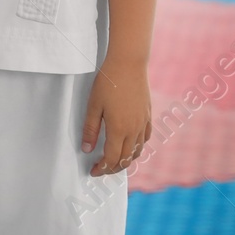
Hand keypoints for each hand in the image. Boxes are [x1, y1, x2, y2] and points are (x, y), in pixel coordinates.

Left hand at [81, 57, 151, 176]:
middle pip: (125, 159)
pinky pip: (145, 139)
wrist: (128, 64)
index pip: (111, 159)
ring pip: (137, 151)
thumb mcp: (93, 106)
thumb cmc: (108, 82)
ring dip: (125, 160)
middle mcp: (133, 130)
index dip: (102, 168)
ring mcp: (143, 123)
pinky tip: (130, 145)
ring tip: (114, 160)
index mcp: (118, 130)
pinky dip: (137, 147)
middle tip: (101, 168)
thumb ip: (90, 129)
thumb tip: (87, 149)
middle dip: (112, 168)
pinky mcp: (147, 116)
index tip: (93, 171)